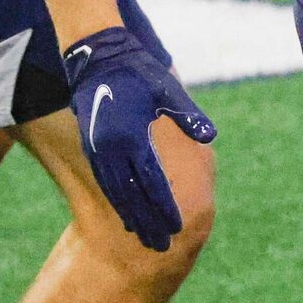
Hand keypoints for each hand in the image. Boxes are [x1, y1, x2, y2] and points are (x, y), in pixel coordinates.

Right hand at [63, 27, 216, 250]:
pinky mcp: (92, 147)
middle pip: (132, 195)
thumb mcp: (166, 88)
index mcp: (131, 136)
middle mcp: (111, 148)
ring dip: (131, 217)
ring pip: (116, 192)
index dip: (164, 206)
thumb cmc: (136, 70)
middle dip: (148, 222)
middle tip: (162, 246)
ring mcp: (98, 149)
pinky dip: (118, 203)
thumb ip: (186, 114)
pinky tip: (126, 216)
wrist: (95, 56)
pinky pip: (106, 182)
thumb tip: (209, 136)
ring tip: (145, 237)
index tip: (176, 227)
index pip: (151, 181)